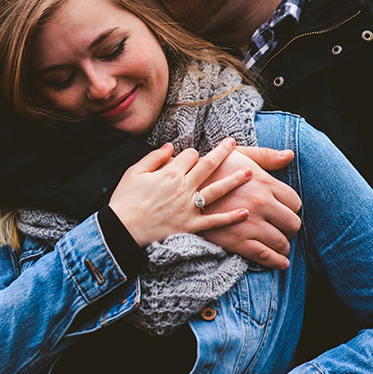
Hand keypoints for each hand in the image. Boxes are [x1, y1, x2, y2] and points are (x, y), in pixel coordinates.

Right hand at [108, 138, 251, 247]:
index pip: (189, 155)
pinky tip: (244, 212)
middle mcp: (183, 187)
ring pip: (217, 190)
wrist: (122, 230)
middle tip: (233, 143)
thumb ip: (154, 157)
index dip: (192, 154)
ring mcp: (189, 207)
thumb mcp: (134, 172)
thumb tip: (170, 146)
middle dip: (222, 152)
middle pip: (208, 165)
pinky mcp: (190, 225)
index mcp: (170, 173)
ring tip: (250, 172)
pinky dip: (229, 217)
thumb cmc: (125, 200)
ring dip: (235, 180)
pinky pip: (214, 221)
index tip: (192, 157)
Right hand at [201, 147, 300, 269]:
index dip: (293, 209)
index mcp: (263, 182)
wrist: (181, 189)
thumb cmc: (212, 169)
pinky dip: (277, 261)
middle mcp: (260, 202)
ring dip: (284, 246)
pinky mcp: (236, 240)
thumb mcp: (238, 155)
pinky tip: (281, 262)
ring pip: (280, 241)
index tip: (286, 211)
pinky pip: (264, 255)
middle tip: (284, 229)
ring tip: (282, 246)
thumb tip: (290, 155)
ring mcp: (249, 223)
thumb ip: (265, 155)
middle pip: (292, 223)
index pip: (294, 201)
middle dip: (291, 228)